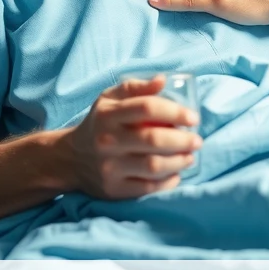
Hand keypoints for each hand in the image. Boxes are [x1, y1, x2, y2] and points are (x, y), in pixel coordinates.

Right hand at [64, 75, 202, 199]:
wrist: (71, 159)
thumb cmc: (99, 123)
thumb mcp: (109, 99)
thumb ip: (136, 87)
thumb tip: (164, 80)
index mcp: (108, 114)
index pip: (146, 108)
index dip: (174, 112)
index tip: (193, 118)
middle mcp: (107, 141)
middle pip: (153, 140)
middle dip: (182, 140)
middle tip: (197, 140)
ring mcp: (110, 167)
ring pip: (153, 166)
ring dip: (179, 162)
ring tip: (190, 156)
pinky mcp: (114, 189)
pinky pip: (148, 187)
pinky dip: (168, 181)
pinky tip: (177, 173)